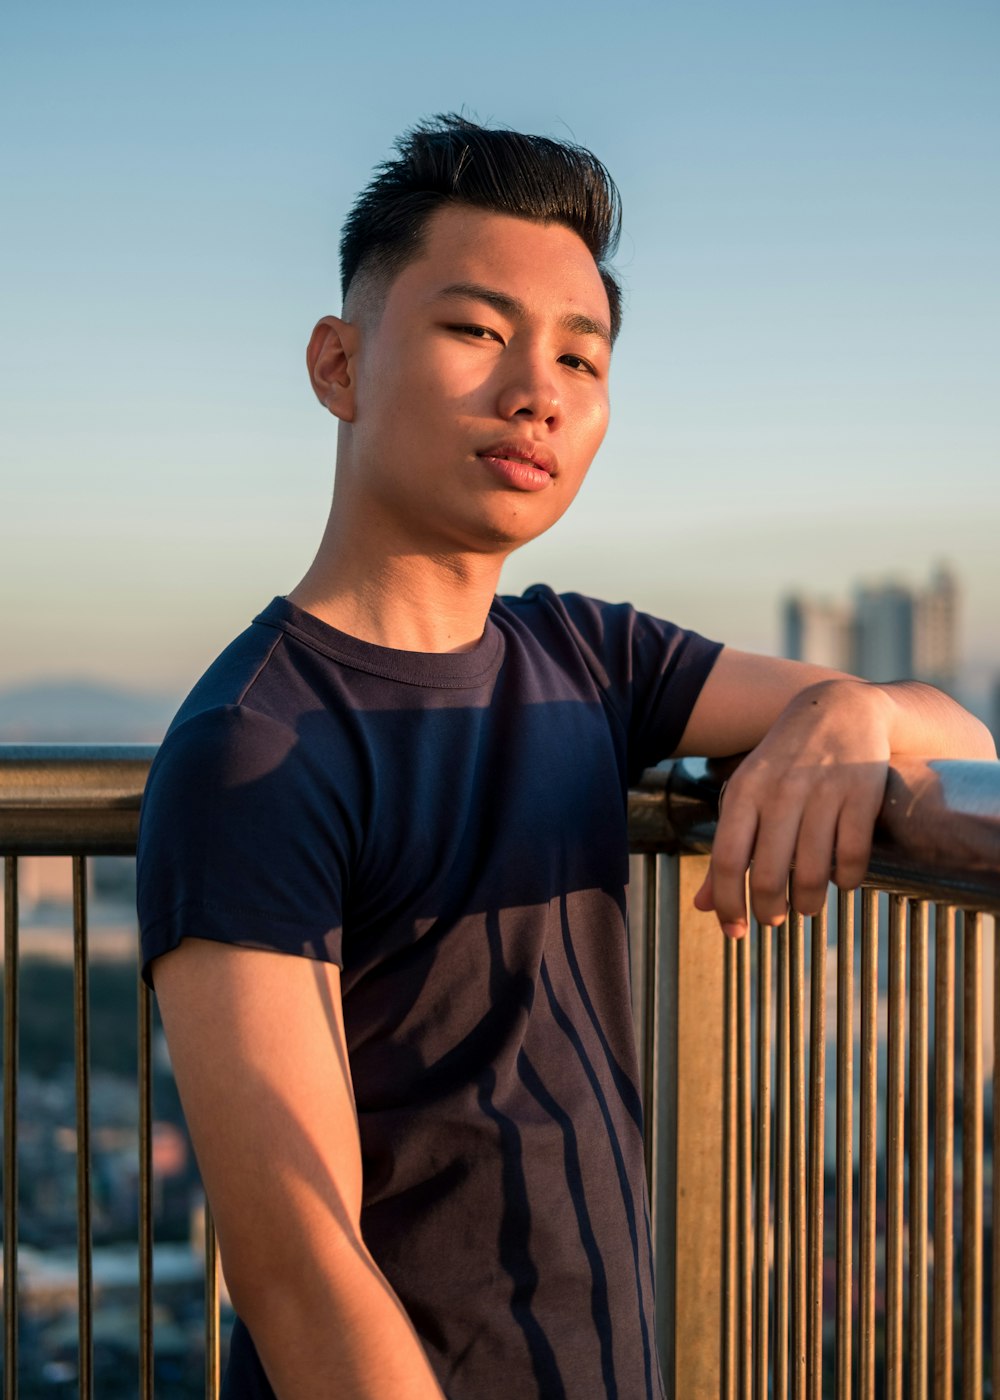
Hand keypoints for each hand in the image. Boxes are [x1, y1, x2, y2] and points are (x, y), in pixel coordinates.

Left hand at [692, 679, 891, 936]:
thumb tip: (701, 907)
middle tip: (773, 919)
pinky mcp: (862, 794)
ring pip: (813, 872)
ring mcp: (824, 791)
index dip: (728, 903)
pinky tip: (842, 880)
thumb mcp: (747, 795)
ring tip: (807, 906)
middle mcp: (781, 791)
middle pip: (770, 874)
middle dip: (769, 910)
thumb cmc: (786, 763)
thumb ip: (728, 848)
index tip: (735, 931)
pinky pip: (852, 857)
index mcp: (745, 791)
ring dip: (809, 903)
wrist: (841, 709)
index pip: (728, 860)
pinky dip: (847, 880)